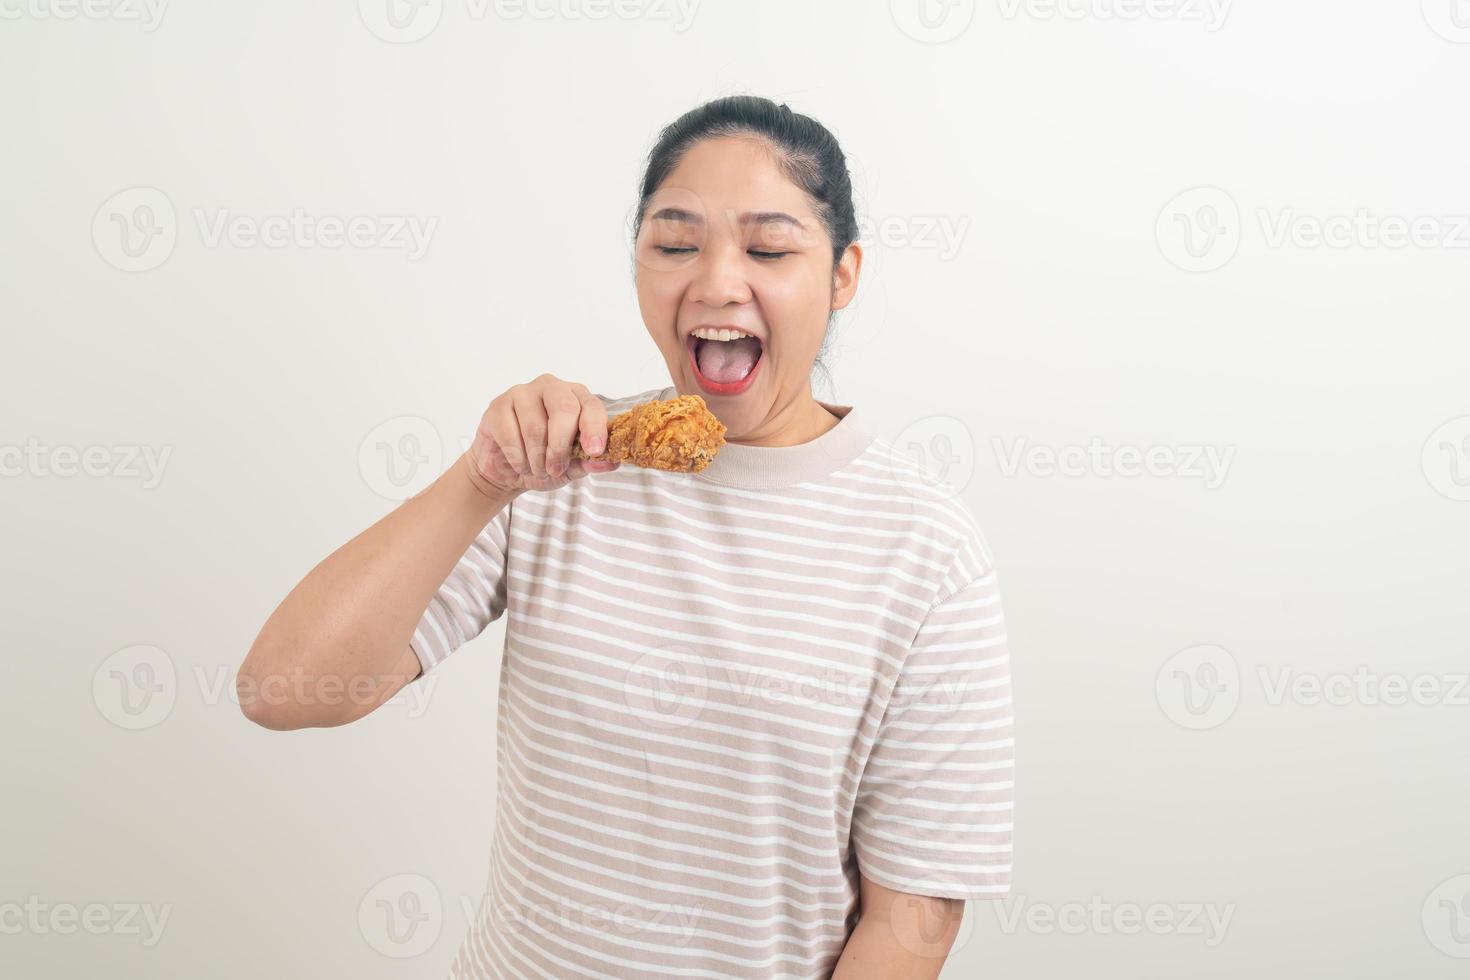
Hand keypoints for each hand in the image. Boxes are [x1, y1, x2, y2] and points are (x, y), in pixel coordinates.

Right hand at [464, 374, 619, 497]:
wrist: (506, 471)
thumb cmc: (543, 461)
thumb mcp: (572, 467)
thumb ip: (590, 462)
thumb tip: (612, 462)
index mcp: (576, 397)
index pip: (591, 405)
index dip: (594, 428)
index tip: (593, 451)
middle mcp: (551, 388)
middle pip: (564, 409)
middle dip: (561, 446)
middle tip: (555, 469)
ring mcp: (523, 393)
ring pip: (535, 427)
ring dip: (537, 458)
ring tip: (536, 469)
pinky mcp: (498, 405)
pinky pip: (510, 434)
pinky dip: (517, 458)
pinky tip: (519, 464)